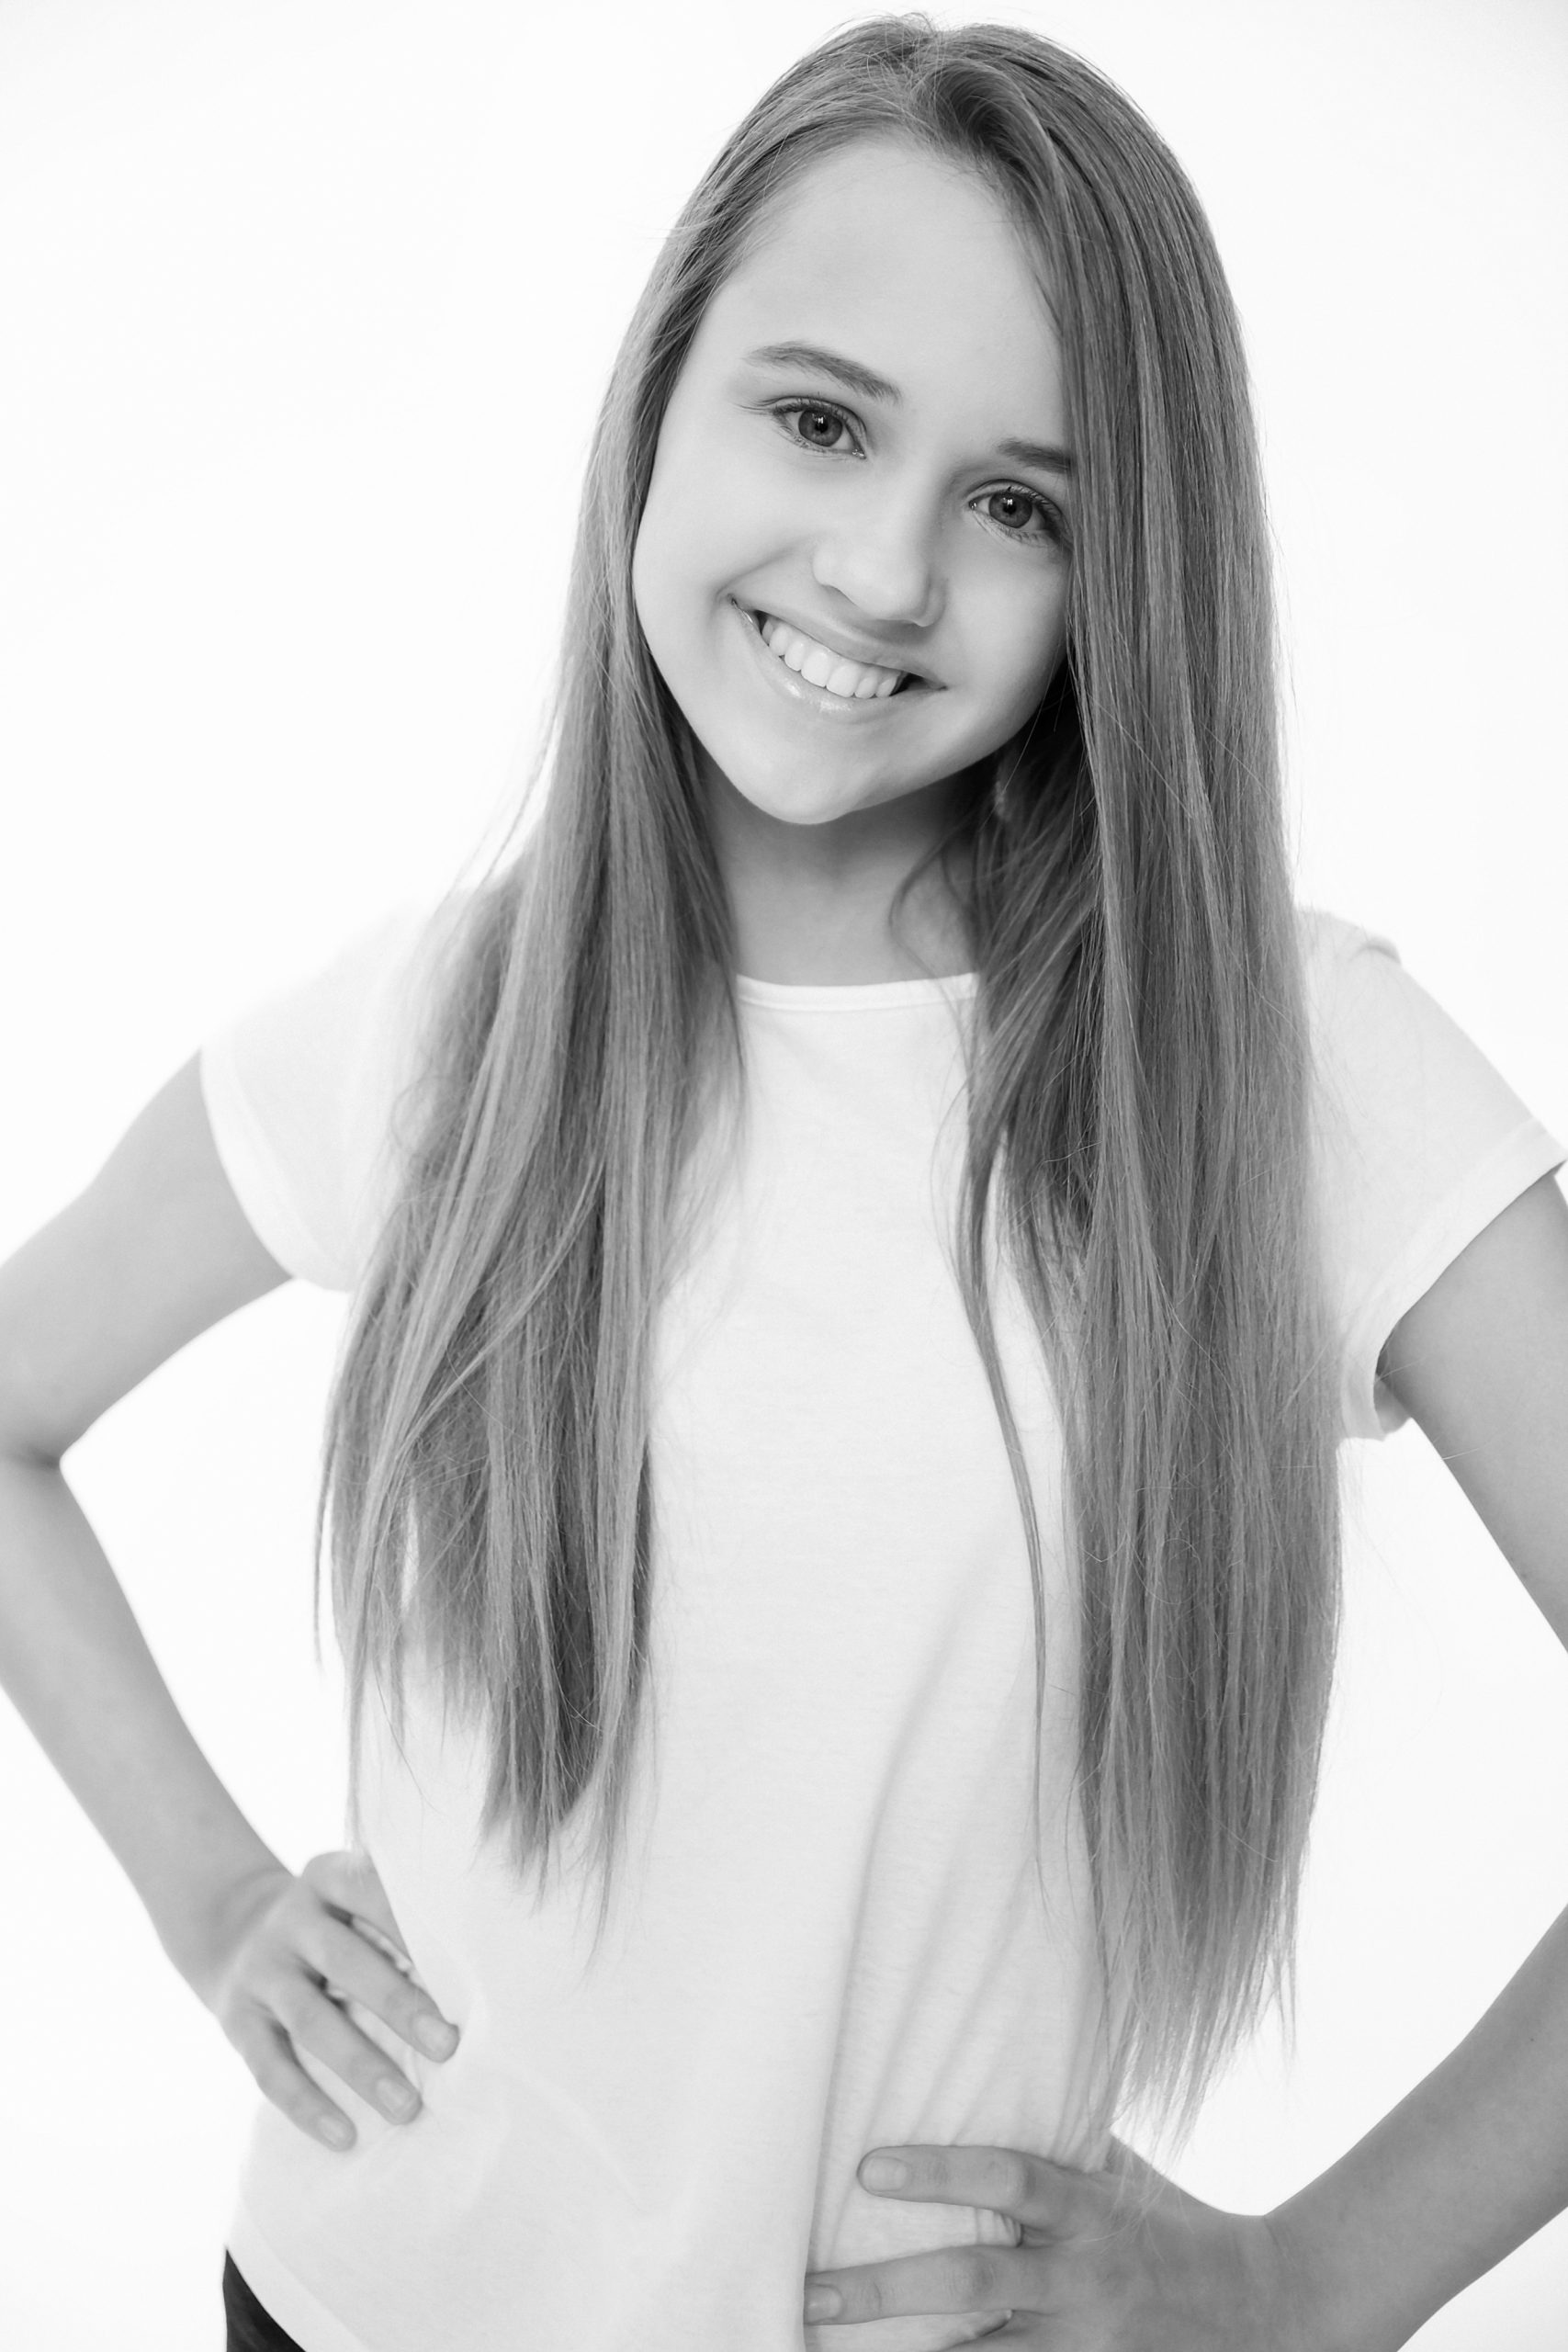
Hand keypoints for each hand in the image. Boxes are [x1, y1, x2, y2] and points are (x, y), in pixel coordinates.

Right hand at [183, 1848, 460, 2152]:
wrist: (230, 1928)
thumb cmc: (329, 1920)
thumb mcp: (348, 1895)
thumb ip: (395, 1917)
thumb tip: (478, 1968)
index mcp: (328, 1878)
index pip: (370, 1891)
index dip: (410, 1925)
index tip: (459, 1963)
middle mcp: (290, 1920)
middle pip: (345, 1961)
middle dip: (398, 2004)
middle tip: (449, 2047)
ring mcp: (261, 1971)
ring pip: (311, 2023)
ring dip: (361, 2067)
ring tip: (407, 2109)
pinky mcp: (237, 2021)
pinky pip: (270, 2069)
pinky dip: (308, 2105)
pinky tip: (344, 2136)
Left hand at [803, 2137, 1304, 2347]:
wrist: (1266, 2311)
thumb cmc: (1173, 2224)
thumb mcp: (1121, 2174)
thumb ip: (1056, 2146)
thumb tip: (981, 2079)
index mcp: (1089, 2208)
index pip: (1009, 2178)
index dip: (941, 2170)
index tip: (868, 2168)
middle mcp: (1082, 2280)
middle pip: (974, 2283)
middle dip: (885, 2291)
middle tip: (810, 2290)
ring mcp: (1082, 2346)